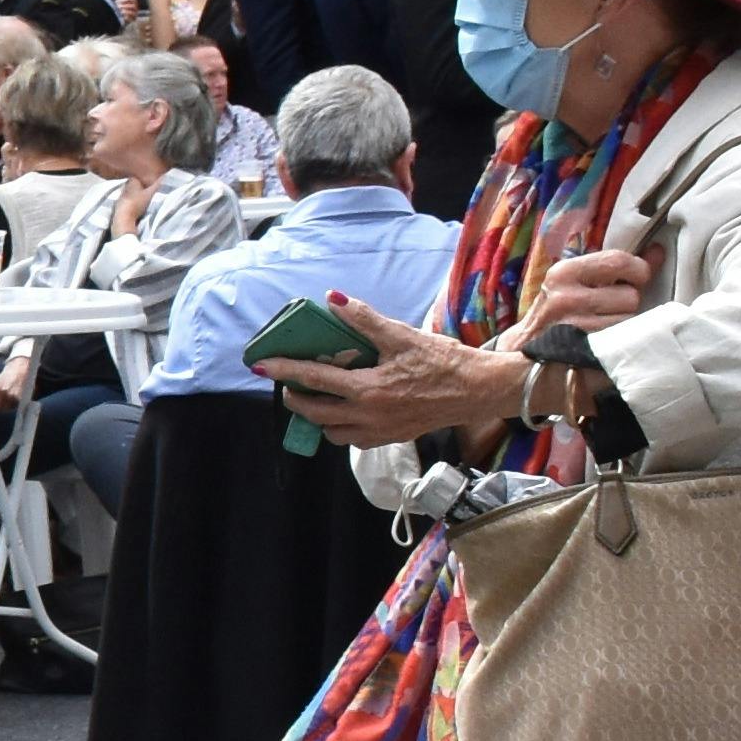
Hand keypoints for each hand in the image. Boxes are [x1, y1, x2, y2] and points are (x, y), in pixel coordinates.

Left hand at [267, 291, 522, 448]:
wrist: (479, 390)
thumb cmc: (443, 361)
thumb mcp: (401, 335)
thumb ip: (364, 320)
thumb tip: (332, 300)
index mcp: (369, 390)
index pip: (314, 381)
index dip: (284, 371)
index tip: (261, 365)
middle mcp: (369, 416)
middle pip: (316, 414)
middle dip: (295, 399)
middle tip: (287, 383)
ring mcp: (380, 431)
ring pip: (333, 433)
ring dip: (317, 418)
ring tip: (314, 397)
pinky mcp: (392, 438)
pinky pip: (354, 439)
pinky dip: (341, 428)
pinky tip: (344, 410)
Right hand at [517, 246, 656, 338]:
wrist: (525, 353)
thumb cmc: (556, 315)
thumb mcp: (575, 284)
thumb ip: (614, 269)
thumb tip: (657, 253)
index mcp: (564, 274)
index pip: (618, 261)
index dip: (638, 270)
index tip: (637, 279)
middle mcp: (567, 298)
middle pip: (630, 296)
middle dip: (628, 305)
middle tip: (611, 310)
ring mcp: (575, 327)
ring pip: (630, 322)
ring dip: (625, 327)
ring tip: (605, 329)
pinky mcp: (584, 352)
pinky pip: (623, 344)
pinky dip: (620, 345)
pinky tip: (606, 345)